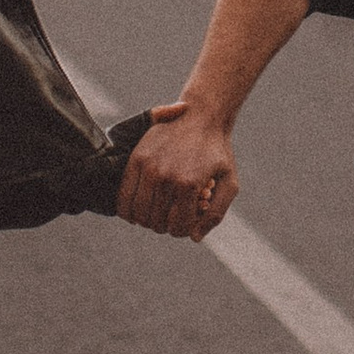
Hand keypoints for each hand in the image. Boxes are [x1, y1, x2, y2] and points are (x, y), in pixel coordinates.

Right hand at [117, 102, 238, 240]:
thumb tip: (193, 238)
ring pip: (138, 213)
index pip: (177, 227)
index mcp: (189, 185)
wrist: (202, 115)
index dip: (182, 230)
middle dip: (165, 225)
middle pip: (156, 223)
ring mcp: (148, 168)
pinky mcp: (136, 159)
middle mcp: (165, 177)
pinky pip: (123, 196)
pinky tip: (139, 208)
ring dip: (147, 219)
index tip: (186, 222)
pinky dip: (128, 209)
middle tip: (172, 215)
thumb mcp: (229, 183)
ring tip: (157, 212)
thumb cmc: (218, 151)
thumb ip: (215, 214)